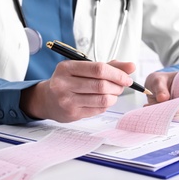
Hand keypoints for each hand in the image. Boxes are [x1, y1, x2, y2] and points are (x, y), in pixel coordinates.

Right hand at [20, 60, 134, 121]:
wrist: (47, 99)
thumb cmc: (69, 81)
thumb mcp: (83, 68)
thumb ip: (108, 66)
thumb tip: (131, 66)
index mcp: (66, 68)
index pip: (98, 69)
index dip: (117, 73)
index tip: (127, 78)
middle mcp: (64, 83)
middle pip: (101, 85)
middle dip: (117, 86)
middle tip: (122, 86)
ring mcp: (67, 100)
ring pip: (102, 99)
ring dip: (114, 96)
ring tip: (114, 93)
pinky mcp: (72, 113)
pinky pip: (98, 109)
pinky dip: (107, 104)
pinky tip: (104, 100)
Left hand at [144, 71, 178, 114]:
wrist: (153, 87)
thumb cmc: (160, 81)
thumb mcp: (158, 79)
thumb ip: (160, 87)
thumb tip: (163, 98)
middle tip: (173, 105)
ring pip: (176, 111)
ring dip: (166, 109)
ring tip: (155, 102)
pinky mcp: (169, 112)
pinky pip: (166, 115)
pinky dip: (157, 112)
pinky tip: (148, 106)